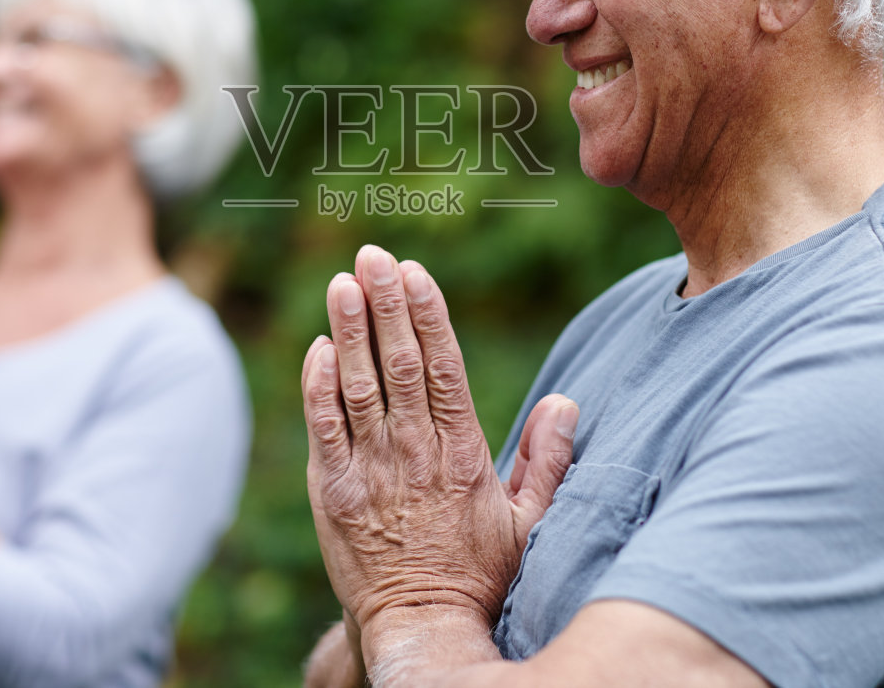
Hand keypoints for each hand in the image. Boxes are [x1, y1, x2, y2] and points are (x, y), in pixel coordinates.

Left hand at [302, 244, 578, 636]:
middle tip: (371, 256)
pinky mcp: (334, 492)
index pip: (443, 370)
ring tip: (341, 283)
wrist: (423, 627)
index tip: (414, 274)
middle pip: (399, 366)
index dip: (427, 317)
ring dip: (349, 332)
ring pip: (358, 387)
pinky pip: (324, 430)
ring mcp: (371, 471)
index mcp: (463, 454)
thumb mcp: (530, 522)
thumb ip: (547, 461)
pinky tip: (319, 348)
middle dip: (385, 306)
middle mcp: (415, 454)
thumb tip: (564, 403)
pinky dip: (318, 387)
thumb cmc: (480, 573)